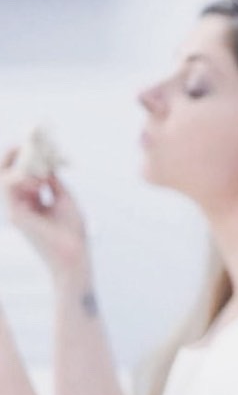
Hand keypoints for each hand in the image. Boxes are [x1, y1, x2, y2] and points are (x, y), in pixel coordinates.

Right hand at [1, 148, 88, 280]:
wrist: (73, 253)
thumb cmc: (71, 230)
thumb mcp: (64, 199)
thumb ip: (52, 182)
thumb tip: (47, 163)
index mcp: (30, 202)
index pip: (20, 175)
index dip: (24, 159)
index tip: (35, 144)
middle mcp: (18, 204)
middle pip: (8, 174)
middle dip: (15, 155)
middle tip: (27, 142)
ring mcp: (14, 210)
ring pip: (5, 178)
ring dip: (21, 165)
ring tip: (37, 160)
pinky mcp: (15, 215)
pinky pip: (10, 188)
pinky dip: (23, 177)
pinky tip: (39, 177)